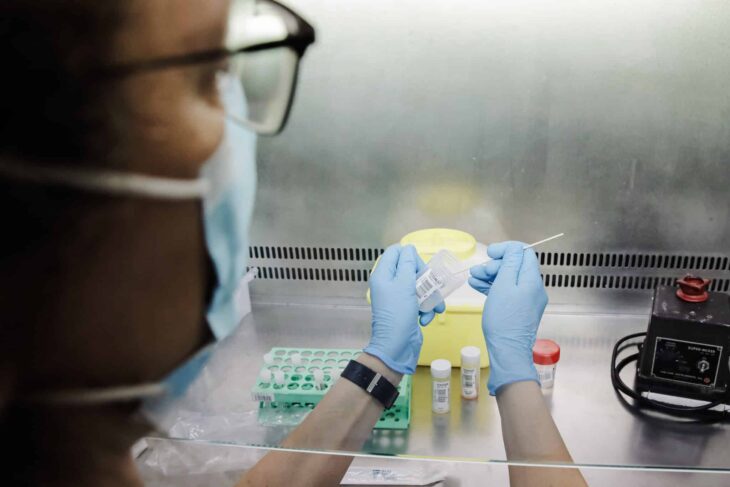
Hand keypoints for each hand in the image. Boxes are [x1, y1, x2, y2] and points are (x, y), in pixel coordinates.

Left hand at [364, 244, 444, 373]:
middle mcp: (389, 284)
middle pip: (411, 269)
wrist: (396, 347)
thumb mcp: (404, 284)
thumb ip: (407, 264)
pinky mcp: (407, 310)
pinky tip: (425, 319)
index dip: (410, 257)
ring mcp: (398, 298)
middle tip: (430, 288)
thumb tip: (408, 248)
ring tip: (435, 308)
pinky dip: (426, 310)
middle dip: (425, 280)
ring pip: (420, 287)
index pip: (396, 252)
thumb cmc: (398, 314)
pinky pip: (420, 302)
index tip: (419, 269)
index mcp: (383, 275)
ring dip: (430, 297)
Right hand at [469, 241, 547, 394]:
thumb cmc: (504, 320)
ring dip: (491, 276)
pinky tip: (478, 286)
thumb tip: (514, 248)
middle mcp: (534, 289)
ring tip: (473, 278)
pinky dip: (494, 287)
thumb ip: (510, 263)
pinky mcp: (520, 310)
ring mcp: (528, 300)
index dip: (506, 249)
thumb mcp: (504, 285)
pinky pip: (508, 292)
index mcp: (532, 280)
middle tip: (479, 270)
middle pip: (515, 266)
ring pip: (509, 279)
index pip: (524, 253)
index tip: (490, 252)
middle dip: (495, 265)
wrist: (507, 351)